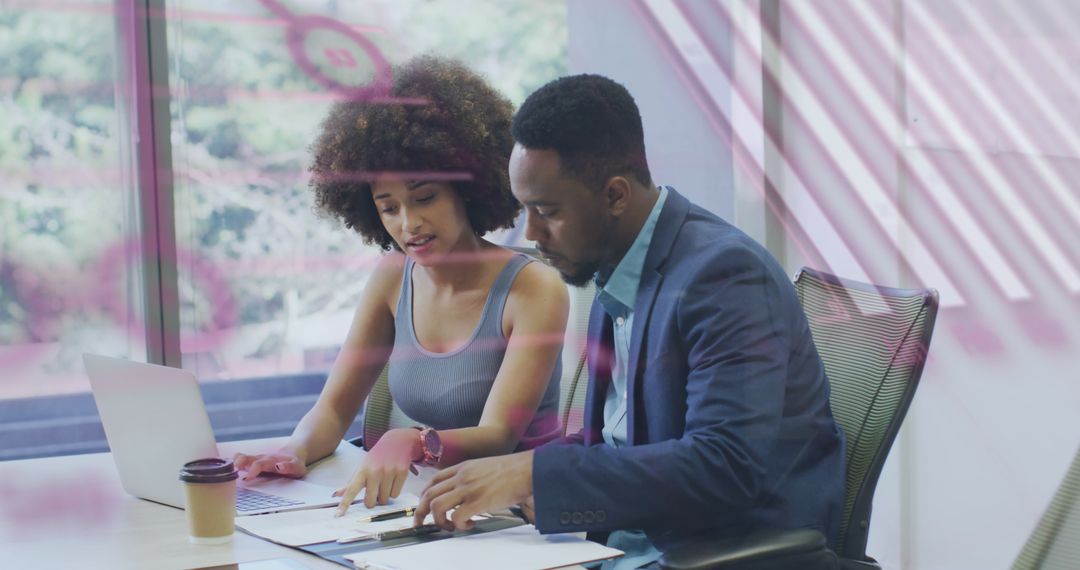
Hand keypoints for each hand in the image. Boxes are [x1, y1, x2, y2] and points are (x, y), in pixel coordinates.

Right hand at [233, 449, 305, 481]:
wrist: (293, 453)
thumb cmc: (294, 464)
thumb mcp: (297, 467)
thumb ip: (289, 467)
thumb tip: (280, 466)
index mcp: (272, 461)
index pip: (262, 464)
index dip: (254, 469)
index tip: (248, 477)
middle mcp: (262, 459)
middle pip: (249, 458)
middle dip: (241, 463)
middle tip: (234, 469)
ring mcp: (255, 460)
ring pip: (243, 458)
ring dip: (235, 462)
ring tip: (227, 468)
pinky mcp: (251, 462)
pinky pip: (240, 460)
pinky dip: (232, 463)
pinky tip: (225, 470)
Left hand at [333, 428, 420, 515]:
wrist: (397, 441)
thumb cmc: (377, 456)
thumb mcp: (362, 466)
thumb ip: (350, 482)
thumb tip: (336, 495)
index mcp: (363, 470)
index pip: (351, 490)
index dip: (345, 504)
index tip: (338, 515)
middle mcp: (375, 471)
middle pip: (371, 502)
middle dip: (372, 500)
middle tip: (374, 490)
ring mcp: (389, 472)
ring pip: (385, 499)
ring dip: (384, 495)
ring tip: (385, 482)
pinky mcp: (402, 473)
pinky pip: (395, 495)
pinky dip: (393, 491)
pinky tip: (393, 480)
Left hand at [413, 450, 533, 531]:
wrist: (526, 469)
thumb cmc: (510, 470)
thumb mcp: (483, 466)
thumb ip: (470, 476)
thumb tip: (462, 493)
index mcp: (462, 468)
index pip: (433, 481)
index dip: (425, 496)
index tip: (424, 507)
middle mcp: (461, 477)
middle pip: (428, 495)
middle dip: (421, 512)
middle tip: (421, 523)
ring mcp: (467, 489)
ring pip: (436, 507)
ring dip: (439, 521)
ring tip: (450, 526)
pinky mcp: (477, 502)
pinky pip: (456, 518)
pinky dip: (459, 525)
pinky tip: (469, 524)